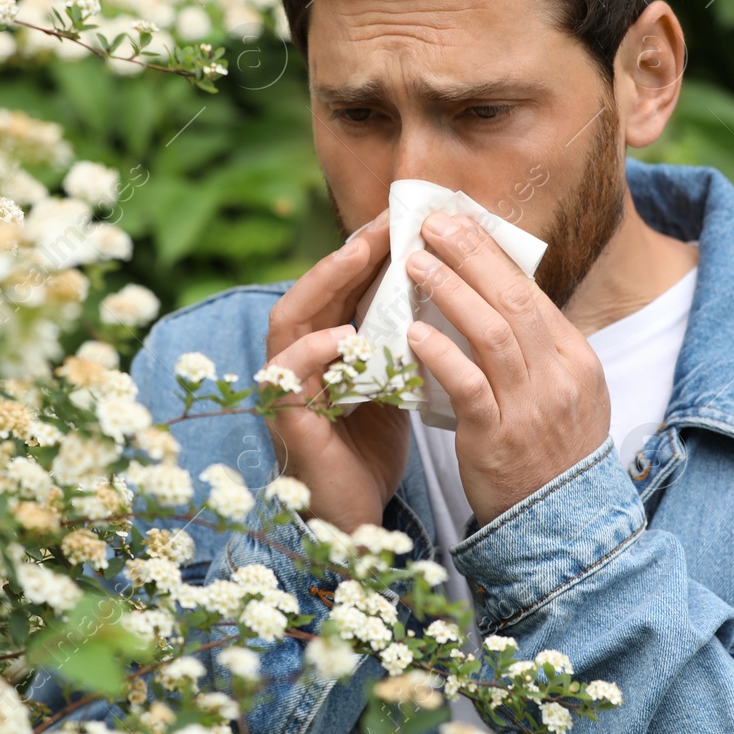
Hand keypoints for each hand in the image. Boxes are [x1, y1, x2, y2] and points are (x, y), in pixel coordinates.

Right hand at [262, 208, 407, 533]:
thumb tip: (447, 284)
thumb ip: (401, 336)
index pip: (342, 286)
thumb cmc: (372, 443)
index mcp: (326, 345)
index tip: (404, 217)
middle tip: (383, 222)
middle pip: (312, 291)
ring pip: (290, 323)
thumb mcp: (394, 377)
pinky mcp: (286, 422)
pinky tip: (343, 335)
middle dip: (347, 253)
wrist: (357, 516)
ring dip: (323, 285)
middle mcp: (298, 359)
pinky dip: (313, 352)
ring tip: (358, 256)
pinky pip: (288, 378)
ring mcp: (286, 388)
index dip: (369, 250)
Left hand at [404, 209, 610, 528]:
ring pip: (493, 333)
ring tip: (415, 263)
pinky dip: (441, 354)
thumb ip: (534, 348)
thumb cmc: (550, 452)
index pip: (531, 292)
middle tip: (432, 224)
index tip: (458, 223)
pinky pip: (468, 386)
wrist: (561, 526)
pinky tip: (413, 331)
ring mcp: (531, 408)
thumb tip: (494, 294)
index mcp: (576, 359)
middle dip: (471, 255)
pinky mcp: (497, 439)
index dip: (492, 253)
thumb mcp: (564, 393)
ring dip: (451, 290)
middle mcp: (559, 377)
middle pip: (514, 300)